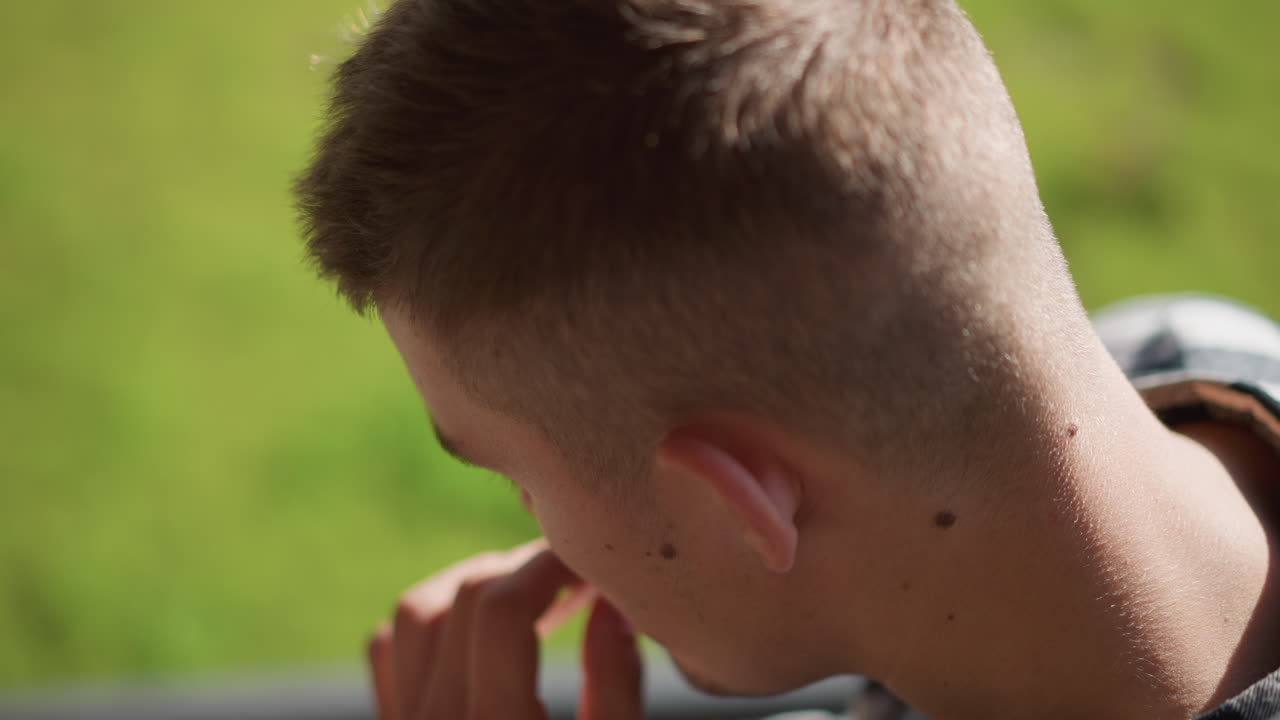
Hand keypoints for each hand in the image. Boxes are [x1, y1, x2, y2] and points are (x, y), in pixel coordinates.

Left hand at [368, 541, 644, 719]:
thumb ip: (616, 687)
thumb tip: (612, 602)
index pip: (504, 611)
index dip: (553, 566)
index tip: (595, 562)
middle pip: (465, 599)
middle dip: (527, 567)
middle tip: (579, 575)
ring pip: (417, 612)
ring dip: (476, 582)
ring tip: (533, 594)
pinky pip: (388, 650)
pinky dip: (430, 619)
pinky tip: (478, 627)